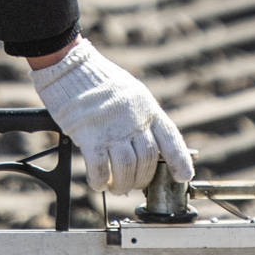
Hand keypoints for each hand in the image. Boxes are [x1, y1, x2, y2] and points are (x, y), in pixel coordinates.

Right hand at [26, 37, 193, 197]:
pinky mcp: (90, 136)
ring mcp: (113, 129)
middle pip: (148, 160)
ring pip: (127, 168)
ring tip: (116, 188)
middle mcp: (135, 121)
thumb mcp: (131, 93)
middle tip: (133, 185)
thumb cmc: (98, 80)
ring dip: (122, 184)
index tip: (183, 176)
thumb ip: (141, 116)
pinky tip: (98, 182)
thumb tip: (146, 141)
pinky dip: (100, 180)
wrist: (70, 67)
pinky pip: (100, 168)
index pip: (171, 140)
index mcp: (148, 109)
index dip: (180, 161)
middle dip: (142, 178)